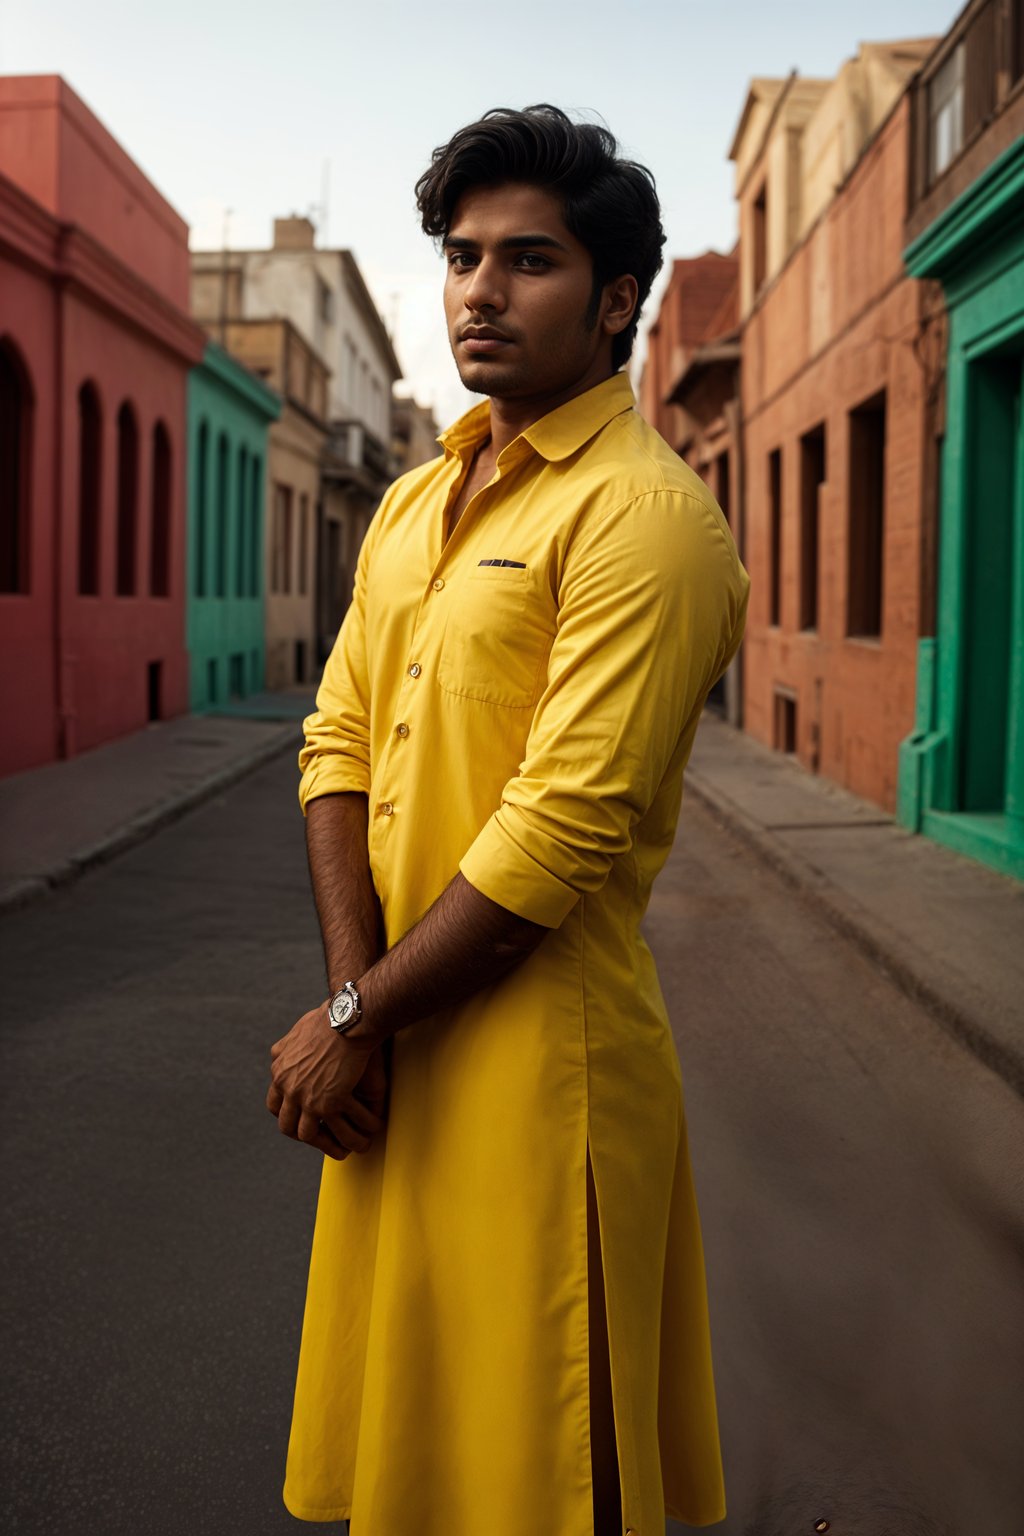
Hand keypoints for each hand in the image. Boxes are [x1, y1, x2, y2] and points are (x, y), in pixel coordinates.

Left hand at [267, 1002, 385, 1159]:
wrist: (347, 1017)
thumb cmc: (329, 1019)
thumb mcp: (296, 1033)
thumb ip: (286, 1049)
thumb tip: (279, 1054)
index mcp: (280, 1072)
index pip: (275, 1106)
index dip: (289, 1117)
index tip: (302, 1121)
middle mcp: (289, 1088)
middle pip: (289, 1127)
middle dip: (308, 1138)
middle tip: (326, 1141)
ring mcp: (307, 1098)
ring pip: (314, 1136)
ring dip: (334, 1146)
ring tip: (352, 1147)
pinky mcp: (330, 1102)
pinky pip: (343, 1128)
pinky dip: (357, 1134)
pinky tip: (371, 1131)